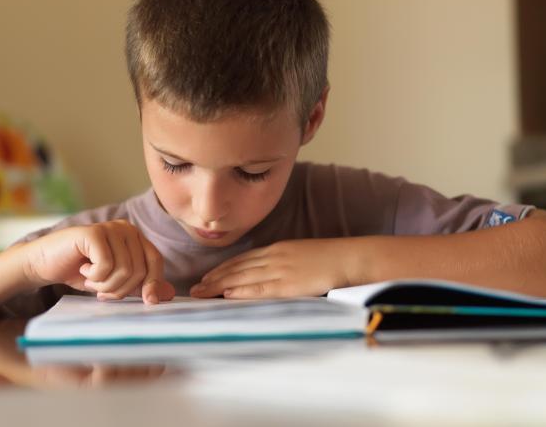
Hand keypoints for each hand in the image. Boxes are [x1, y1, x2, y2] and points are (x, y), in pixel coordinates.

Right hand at [22, 220, 174, 303]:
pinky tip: (82, 270)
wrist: (43, 264)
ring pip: (124, 270)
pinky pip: (106, 266)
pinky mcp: (94, 233)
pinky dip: (94, 277)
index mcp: (135, 237)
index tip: (147, 302)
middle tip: (102, 290)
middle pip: (140, 269)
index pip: (155, 261)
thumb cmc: (80, 273)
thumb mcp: (115, 283)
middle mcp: (126, 228)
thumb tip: (169, 295)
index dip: (153, 283)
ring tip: (92, 279)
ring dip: (105, 285)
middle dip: (121, 289)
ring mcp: (110, 228)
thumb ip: (141, 286)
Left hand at [189, 239, 354, 298]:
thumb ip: (286, 261)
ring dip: (219, 286)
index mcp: (278, 249)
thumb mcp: (303, 254)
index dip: (224, 268)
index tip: (208, 276)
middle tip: (195, 288)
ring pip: (242, 278)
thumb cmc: (331, 258)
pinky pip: (259, 289)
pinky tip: (227, 296)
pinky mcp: (288, 284)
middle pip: (237, 268)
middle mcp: (274, 257)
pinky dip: (241, 292)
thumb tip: (272, 273)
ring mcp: (280, 270)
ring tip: (202, 294)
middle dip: (214, 278)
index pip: (244, 259)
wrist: (350, 258)